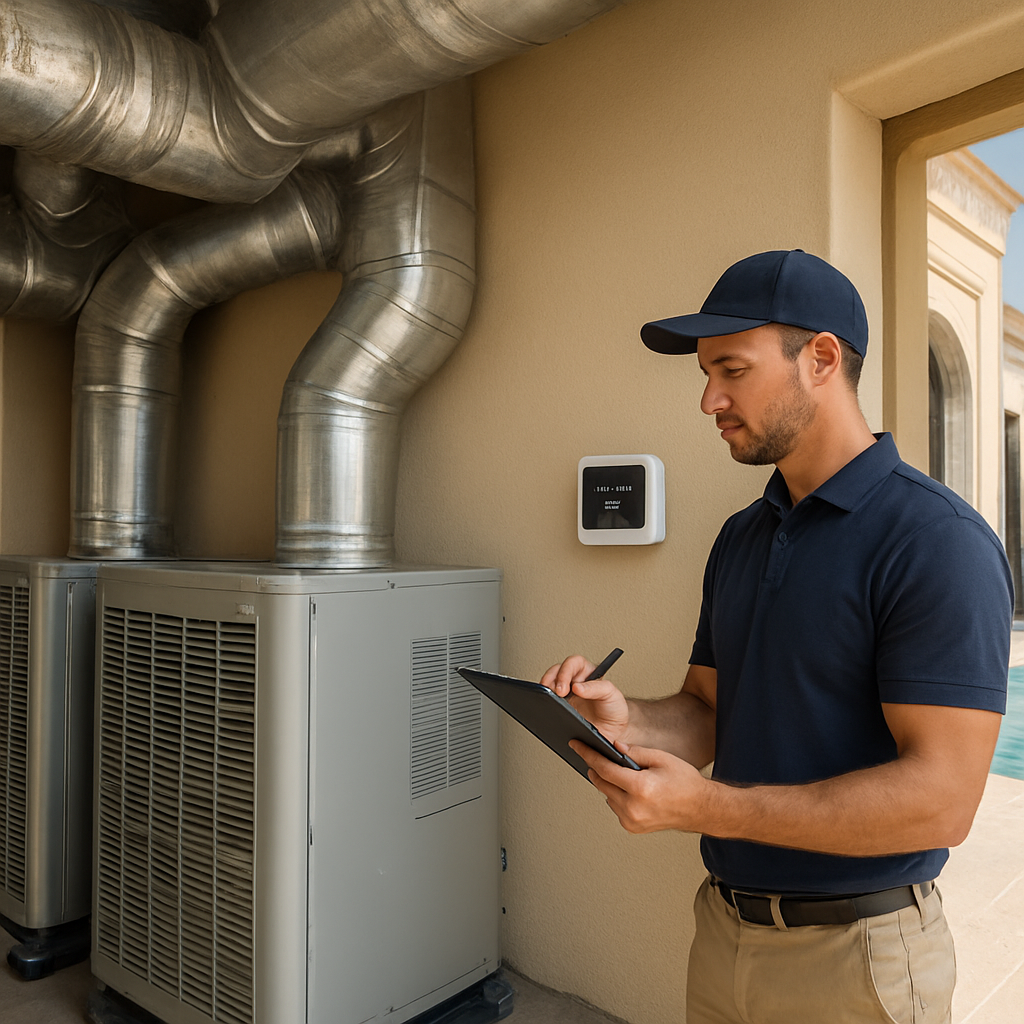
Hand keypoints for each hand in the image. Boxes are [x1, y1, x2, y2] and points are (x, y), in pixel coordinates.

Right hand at [540, 655, 630, 744]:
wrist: (611, 731)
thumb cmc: (613, 710)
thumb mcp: (611, 694)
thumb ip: (597, 688)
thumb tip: (577, 686)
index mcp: (588, 673)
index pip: (574, 663)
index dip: (567, 671)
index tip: (568, 686)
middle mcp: (575, 680)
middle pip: (558, 670)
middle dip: (553, 679)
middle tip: (557, 693)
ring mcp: (566, 693)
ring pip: (550, 681)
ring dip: (546, 687)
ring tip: (549, 697)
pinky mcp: (559, 705)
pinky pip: (548, 698)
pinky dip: (545, 699)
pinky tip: (547, 705)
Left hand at [569, 739, 707, 834]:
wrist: (700, 808)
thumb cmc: (685, 782)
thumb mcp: (662, 758)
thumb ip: (635, 751)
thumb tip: (614, 746)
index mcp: (640, 788)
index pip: (605, 769)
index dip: (588, 755)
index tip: (576, 746)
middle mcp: (633, 808)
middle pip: (602, 783)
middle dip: (598, 768)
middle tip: (600, 756)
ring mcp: (632, 821)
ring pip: (607, 796)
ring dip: (609, 784)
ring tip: (626, 776)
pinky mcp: (632, 828)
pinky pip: (616, 807)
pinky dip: (618, 797)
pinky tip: (632, 790)